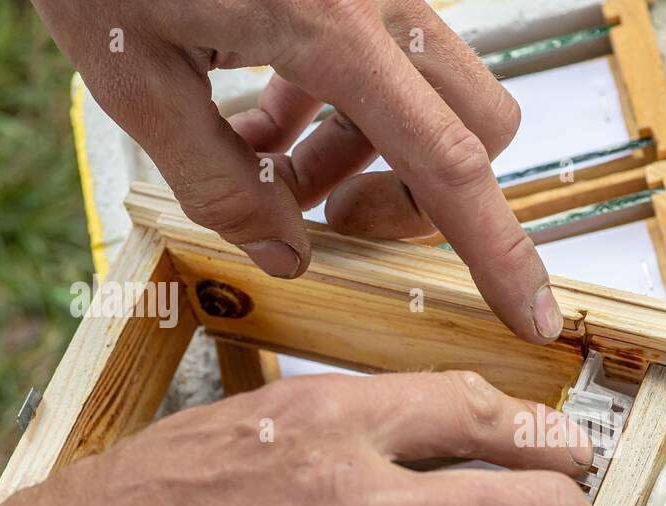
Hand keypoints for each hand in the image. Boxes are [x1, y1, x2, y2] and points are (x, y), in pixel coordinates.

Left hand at [30, 0, 564, 341]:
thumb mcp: (133, 74)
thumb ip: (215, 179)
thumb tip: (286, 254)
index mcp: (332, 28)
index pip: (450, 164)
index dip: (498, 251)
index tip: (532, 313)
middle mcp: (378, 1)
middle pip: (474, 130)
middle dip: (422, 199)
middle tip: (336, 220)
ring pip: (432, 101)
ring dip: (372, 159)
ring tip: (277, 171)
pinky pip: (388, 65)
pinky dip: (345, 114)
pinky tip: (267, 123)